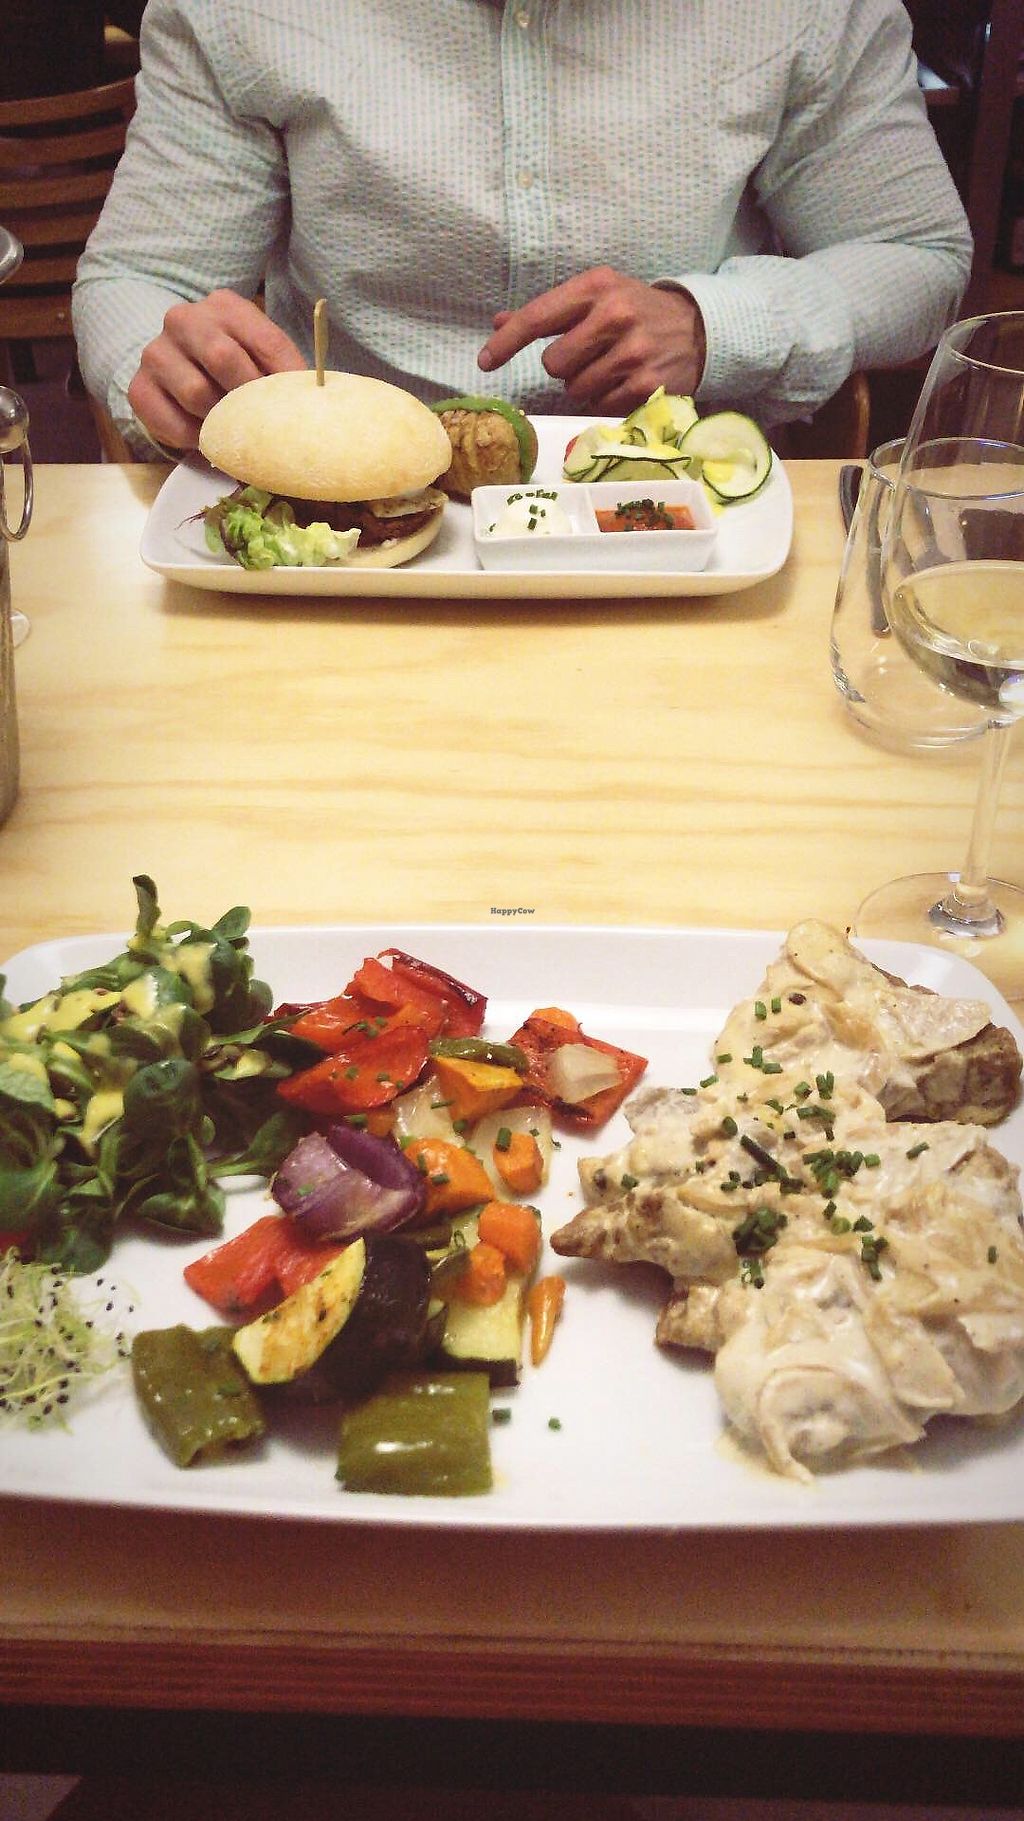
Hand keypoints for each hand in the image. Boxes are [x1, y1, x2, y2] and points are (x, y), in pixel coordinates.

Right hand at [126, 289, 305, 448]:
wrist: (176, 370)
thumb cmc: (232, 367)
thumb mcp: (259, 357)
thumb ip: (283, 370)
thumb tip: (316, 398)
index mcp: (225, 306)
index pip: (266, 340)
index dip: (285, 378)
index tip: (298, 407)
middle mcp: (185, 319)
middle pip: (223, 358)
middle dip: (248, 397)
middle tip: (262, 422)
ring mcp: (156, 351)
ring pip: (195, 392)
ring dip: (219, 419)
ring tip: (231, 428)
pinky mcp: (139, 387)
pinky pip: (170, 421)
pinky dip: (194, 437)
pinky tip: (204, 436)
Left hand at [477, 266, 705, 412]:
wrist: (698, 329)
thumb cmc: (636, 311)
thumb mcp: (597, 297)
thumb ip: (549, 312)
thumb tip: (499, 322)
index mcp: (597, 287)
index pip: (538, 317)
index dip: (506, 342)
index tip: (485, 361)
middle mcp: (615, 315)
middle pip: (553, 363)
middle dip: (563, 366)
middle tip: (588, 355)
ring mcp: (633, 352)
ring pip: (575, 389)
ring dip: (584, 385)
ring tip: (609, 368)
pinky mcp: (646, 385)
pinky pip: (600, 405)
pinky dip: (605, 399)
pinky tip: (623, 383)